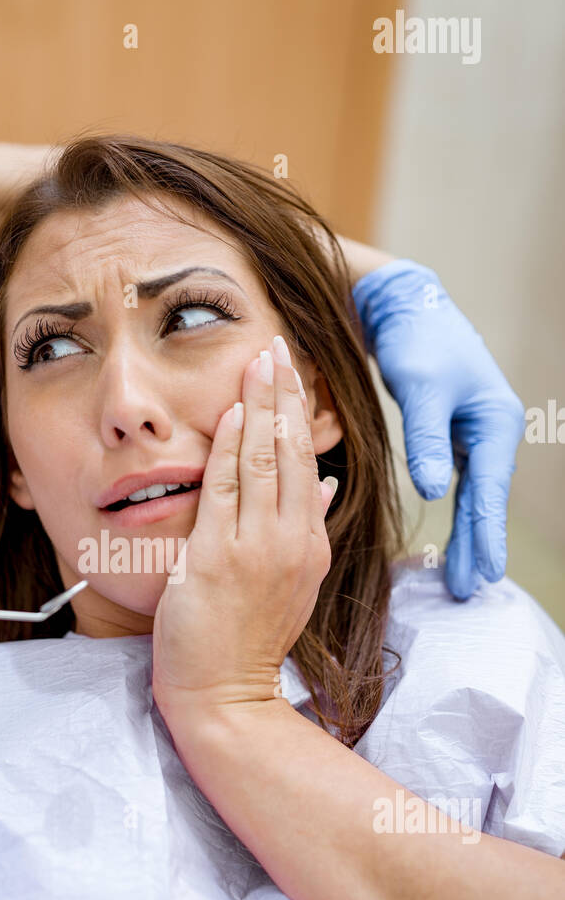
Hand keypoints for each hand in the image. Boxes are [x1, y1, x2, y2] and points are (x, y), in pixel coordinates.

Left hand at [152, 337, 336, 727]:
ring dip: (258, 406)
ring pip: (262, 461)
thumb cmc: (247, 643)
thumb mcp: (294, 586)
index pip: (306, 463)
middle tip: (277, 345)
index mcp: (309, 545)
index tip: (292, 373)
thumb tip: (322, 484)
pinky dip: (226, 446)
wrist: (224, 696)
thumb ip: (307, 531)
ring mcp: (256, 547)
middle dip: (283, 393)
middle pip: (289, 451)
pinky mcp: (218, 556)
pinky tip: (226, 411)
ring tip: (258, 361)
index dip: (299, 413)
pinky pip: (224, 488)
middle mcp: (291, 540)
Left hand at [352, 260, 524, 598]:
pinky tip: (455, 539)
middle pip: (485, 499)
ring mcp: (474, 435)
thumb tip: (435, 490)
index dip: (486, 532)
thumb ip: (427, 438)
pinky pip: (460, 484)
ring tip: (463, 579)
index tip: (485, 572)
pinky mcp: (452, 435)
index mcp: (494, 422)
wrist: (406, 309)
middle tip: (470, 590)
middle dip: (479, 544)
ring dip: (469, 535)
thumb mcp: (422, 388)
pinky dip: (458, 513)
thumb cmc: (417, 342)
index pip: (489, 488)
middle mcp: (490, 431)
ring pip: (473, 495)